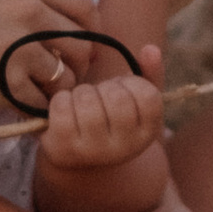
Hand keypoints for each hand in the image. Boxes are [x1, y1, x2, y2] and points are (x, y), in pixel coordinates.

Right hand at [0, 0, 110, 129]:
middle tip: (62, 77)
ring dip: (55, 90)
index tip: (79, 44)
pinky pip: (40, 102)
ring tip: (35, 95)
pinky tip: (15, 107)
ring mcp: (18, 43)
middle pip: (81, 41)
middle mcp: (24, 4)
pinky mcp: (7, 81)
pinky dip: (33, 109)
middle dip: (78, 64)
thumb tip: (49, 13)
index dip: (88, 28)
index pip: (82, 1)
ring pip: (65, 75)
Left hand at [35, 44, 164, 178]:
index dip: (131, 84)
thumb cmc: (112, 121)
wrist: (81, 162)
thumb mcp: (136, 102)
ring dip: (81, 92)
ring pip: (87, 99)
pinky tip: (66, 109)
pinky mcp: (64, 149)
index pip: (148, 96)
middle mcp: (124, 148)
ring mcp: (93, 151)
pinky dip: (61, 100)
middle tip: (99, 95)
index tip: (122, 90)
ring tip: (82, 102)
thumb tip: (151, 49)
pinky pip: (61, 107)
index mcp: (147, 134)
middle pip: (116, 97)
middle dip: (104, 87)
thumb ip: (149, 74)